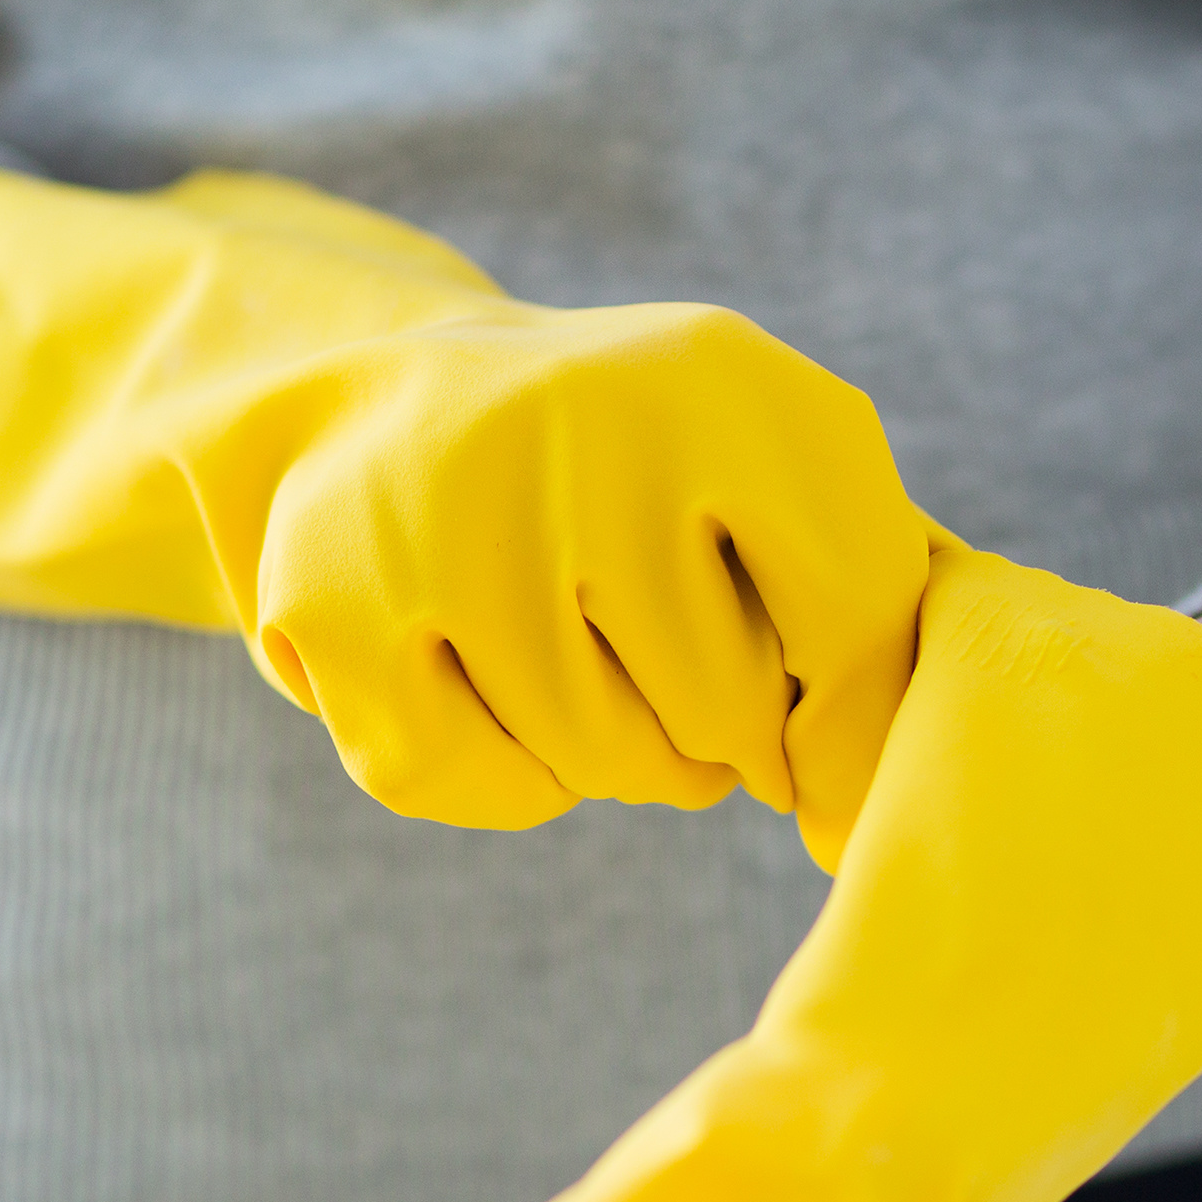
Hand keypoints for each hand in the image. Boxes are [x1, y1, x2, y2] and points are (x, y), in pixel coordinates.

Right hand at [0, 170, 926, 867]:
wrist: (386, 393)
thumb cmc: (631, 474)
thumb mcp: (778, 480)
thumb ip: (868, 624)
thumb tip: (853, 824)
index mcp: (726, 376)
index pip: (856, 618)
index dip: (837, 705)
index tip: (795, 688)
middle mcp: (587, 416)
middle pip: (726, 713)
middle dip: (710, 728)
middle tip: (651, 648)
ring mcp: (450, 504)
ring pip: (602, 761)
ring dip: (608, 755)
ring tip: (573, 653)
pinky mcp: (334, 593)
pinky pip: (472, 784)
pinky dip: (499, 777)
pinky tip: (483, 684)